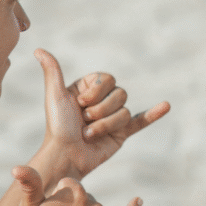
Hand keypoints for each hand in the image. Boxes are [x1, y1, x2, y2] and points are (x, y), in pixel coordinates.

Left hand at [35, 49, 169, 178]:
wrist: (66, 156)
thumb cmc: (58, 127)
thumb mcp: (55, 95)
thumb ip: (53, 71)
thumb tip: (39, 50)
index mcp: (89, 88)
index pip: (107, 79)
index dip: (96, 92)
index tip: (79, 104)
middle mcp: (102, 101)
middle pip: (119, 94)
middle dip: (101, 109)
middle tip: (84, 121)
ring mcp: (113, 117)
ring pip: (124, 112)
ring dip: (105, 124)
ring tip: (89, 134)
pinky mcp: (122, 133)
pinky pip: (141, 121)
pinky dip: (154, 114)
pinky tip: (166, 106)